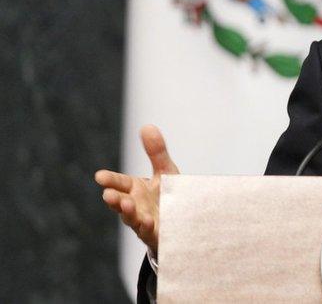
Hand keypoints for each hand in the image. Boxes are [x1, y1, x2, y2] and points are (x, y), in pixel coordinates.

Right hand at [94, 125, 178, 253]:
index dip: (111, 180)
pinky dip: (147, 227)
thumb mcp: (166, 171)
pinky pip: (150, 232)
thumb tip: (147, 126)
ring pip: (132, 218)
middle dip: (114, 199)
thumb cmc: (169, 195)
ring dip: (128, 212)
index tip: (99, 176)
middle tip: (108, 194)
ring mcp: (144, 222)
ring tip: (127, 205)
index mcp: (136, 189)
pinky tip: (149, 221)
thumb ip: (156, 152)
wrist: (182, 221)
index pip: (120, 183)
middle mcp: (136, 206)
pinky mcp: (156, 234)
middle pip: (121, 202)